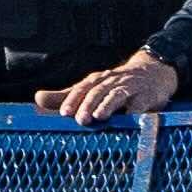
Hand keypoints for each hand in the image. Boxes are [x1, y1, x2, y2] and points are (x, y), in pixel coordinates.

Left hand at [37, 51, 185, 125]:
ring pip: (116, 95)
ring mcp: (130, 87)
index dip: (72, 100)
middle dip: (87, 104)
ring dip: (107, 105)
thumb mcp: (91, 88)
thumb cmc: (116, 85)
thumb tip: (38, 98)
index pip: (81, 89)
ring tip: (99, 116)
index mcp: (96, 80)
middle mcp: (111, 81)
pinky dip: (134, 111)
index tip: (64, 113)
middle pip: (97, 91)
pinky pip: (140, 103)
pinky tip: (128, 119)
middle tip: (80, 119)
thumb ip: (66, 96)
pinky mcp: (146, 96)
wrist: (153, 72)